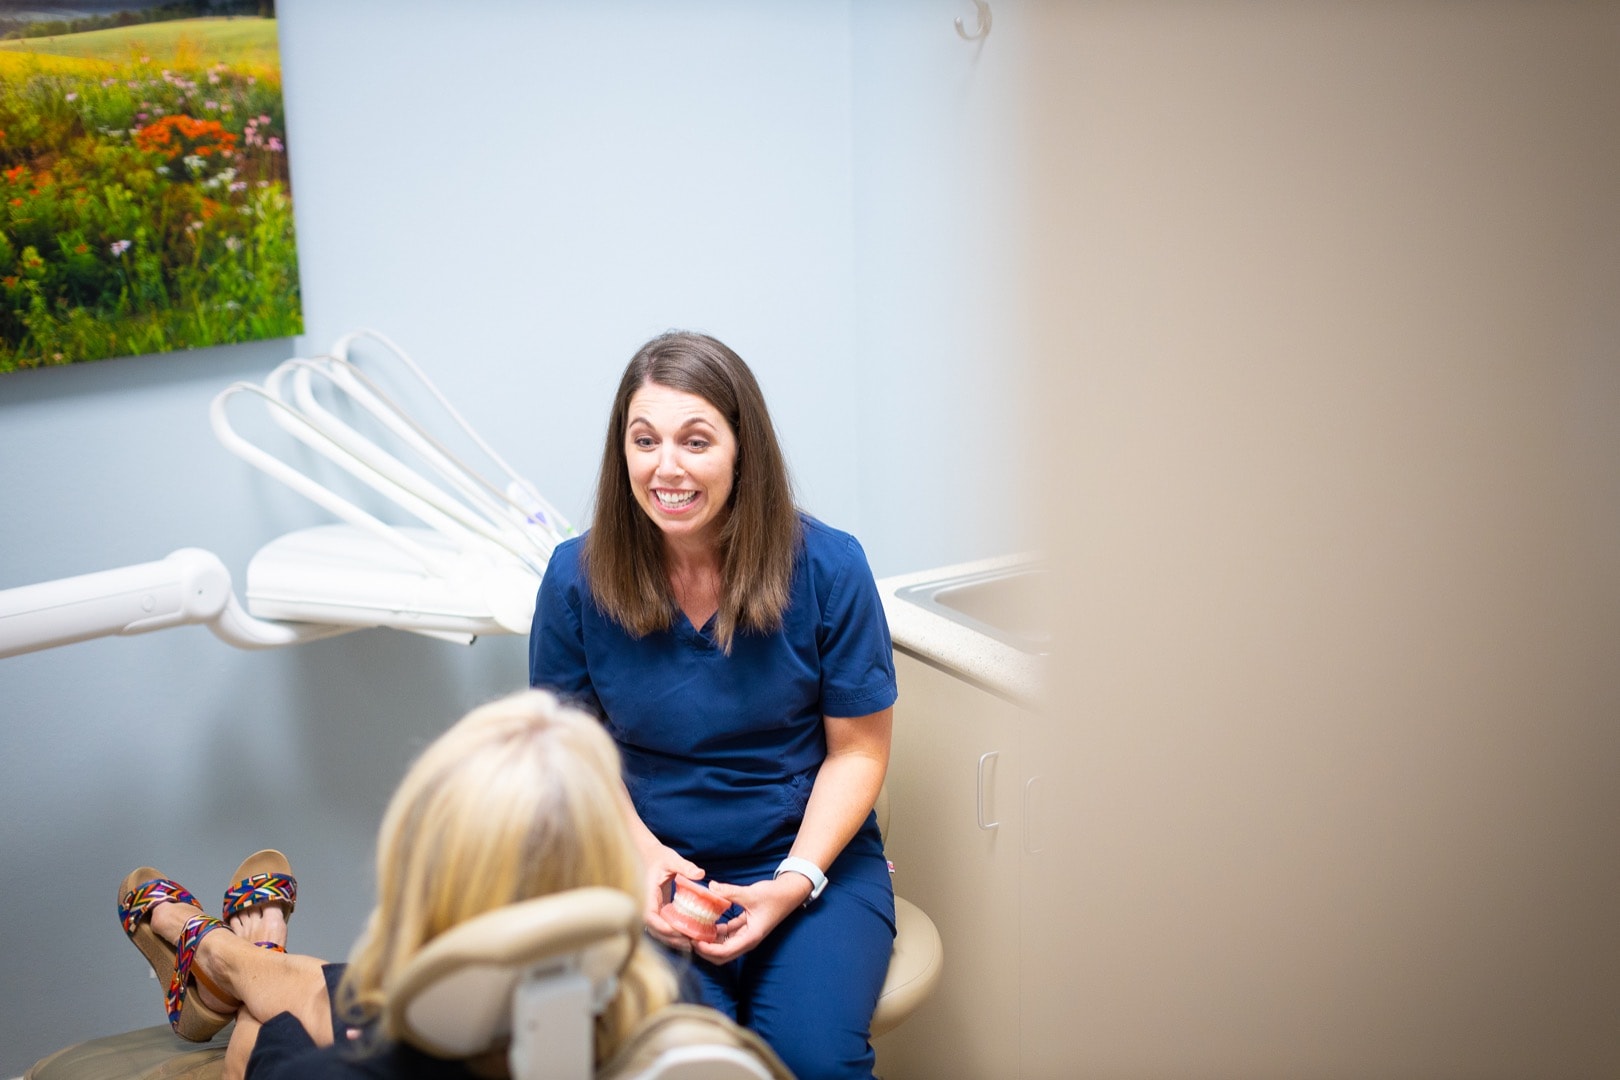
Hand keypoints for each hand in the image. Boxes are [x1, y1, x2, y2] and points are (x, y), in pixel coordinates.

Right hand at [637, 842, 705, 950]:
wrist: (647, 855)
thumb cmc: (658, 856)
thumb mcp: (671, 859)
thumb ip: (685, 866)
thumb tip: (700, 874)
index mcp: (646, 894)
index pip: (649, 916)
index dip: (661, 927)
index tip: (677, 931)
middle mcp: (645, 905)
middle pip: (654, 929)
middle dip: (670, 938)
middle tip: (689, 943)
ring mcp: (650, 909)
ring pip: (657, 930)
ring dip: (671, 939)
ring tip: (690, 944)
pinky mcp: (657, 910)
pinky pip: (662, 926)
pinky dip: (672, 933)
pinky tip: (686, 936)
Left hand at [692, 873, 812, 963]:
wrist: (789, 893)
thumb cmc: (774, 896)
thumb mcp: (751, 893)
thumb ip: (730, 892)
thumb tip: (711, 887)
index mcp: (750, 937)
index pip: (724, 952)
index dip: (707, 950)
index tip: (693, 941)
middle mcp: (747, 940)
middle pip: (721, 956)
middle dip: (704, 950)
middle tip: (689, 938)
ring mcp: (745, 935)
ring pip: (722, 946)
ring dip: (708, 942)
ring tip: (693, 930)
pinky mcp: (744, 928)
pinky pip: (726, 935)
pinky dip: (715, 932)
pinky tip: (704, 922)